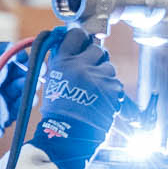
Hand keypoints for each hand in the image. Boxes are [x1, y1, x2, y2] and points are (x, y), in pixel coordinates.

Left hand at [0, 41, 30, 167]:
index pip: (0, 54)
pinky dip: (27, 101)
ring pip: (19, 87)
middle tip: (39, 69)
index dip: (13, 52)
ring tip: (34, 85)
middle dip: (26, 69)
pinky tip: (31, 99)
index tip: (24, 53)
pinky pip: (20, 105)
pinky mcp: (5, 114)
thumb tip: (9, 46)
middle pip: (14, 71)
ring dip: (28, 85)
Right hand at [31, 28, 125, 168]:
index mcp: (63, 61)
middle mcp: (81, 65)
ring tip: (94, 91)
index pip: (76, 34)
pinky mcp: (113, 89)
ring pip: (109, 66)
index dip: (81, 38)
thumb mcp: (51, 80)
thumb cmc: (57, 111)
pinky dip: (111, 91)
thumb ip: (61, 61)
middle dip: (95, 58)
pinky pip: (116, 82)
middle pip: (97, 48)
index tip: (82, 42)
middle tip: (90, 71)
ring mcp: (99, 77)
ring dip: (104, 75)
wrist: (67, 134)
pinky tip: (100, 101)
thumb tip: (69, 46)